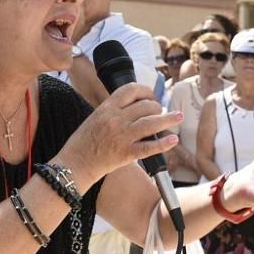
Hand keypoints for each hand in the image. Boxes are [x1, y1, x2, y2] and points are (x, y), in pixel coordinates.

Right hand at [58, 82, 180, 183]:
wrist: (74, 164)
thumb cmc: (83, 142)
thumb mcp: (94, 118)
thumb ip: (113, 111)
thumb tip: (134, 106)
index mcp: (106, 108)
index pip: (131, 90)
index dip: (146, 90)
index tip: (151, 96)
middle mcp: (115, 120)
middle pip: (145, 106)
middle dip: (157, 107)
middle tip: (160, 112)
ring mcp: (121, 137)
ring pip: (151, 123)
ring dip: (168, 119)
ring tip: (178, 117)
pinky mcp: (126, 154)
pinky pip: (149, 147)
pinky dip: (163, 143)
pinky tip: (173, 140)